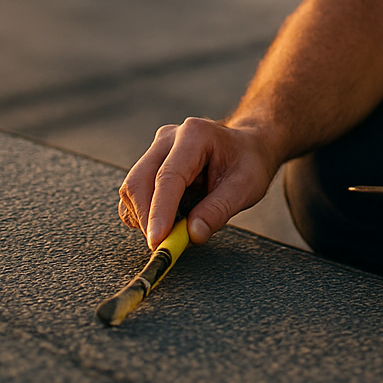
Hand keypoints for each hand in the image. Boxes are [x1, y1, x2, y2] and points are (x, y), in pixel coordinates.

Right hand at [118, 118, 273, 249]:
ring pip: (133, 189)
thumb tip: (192, 234)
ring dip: (147, 217)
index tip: (157, 241)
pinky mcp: (150, 164)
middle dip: (148, 219)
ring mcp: (157, 149)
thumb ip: (219, 210)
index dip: (159, 211)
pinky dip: (146, 214)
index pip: (168, 177)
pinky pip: (135, 194)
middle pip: (139, 181)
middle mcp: (169, 138)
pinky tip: (172, 217)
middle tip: (166, 246)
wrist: (248, 147)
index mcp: (195, 135)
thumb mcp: (246, 187)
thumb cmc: (249, 162)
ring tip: (180, 225)